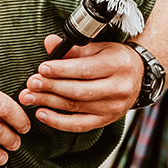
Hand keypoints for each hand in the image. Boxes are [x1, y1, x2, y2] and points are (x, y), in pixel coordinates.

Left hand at [19, 35, 144, 130]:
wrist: (139, 77)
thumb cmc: (115, 59)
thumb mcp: (98, 48)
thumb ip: (73, 48)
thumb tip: (49, 42)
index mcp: (117, 65)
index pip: (86, 70)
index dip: (62, 70)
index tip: (42, 68)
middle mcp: (118, 88)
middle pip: (79, 91)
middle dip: (51, 87)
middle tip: (31, 84)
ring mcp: (113, 107)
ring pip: (76, 107)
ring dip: (49, 103)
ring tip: (28, 97)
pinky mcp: (106, 120)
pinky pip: (79, 125)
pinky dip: (58, 121)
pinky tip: (41, 113)